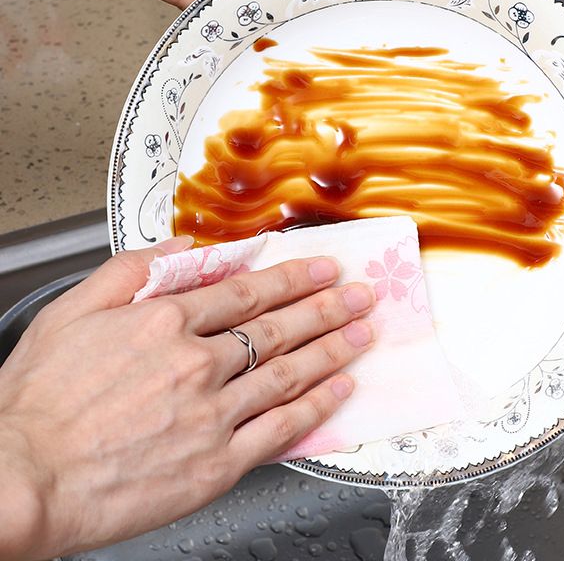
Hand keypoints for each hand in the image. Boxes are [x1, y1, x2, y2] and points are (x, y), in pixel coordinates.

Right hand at [0, 242, 374, 559]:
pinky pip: (280, 428)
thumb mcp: (70, 312)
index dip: (293, 277)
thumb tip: (183, 249)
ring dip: (333, 349)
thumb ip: (131, 270)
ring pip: (289, 371)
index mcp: (164, 322)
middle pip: (279, 327)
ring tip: (362, 334)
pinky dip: (315, 406)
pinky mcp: (216, 462)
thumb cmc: (37, 404)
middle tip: (360, 295)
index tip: (322, 268)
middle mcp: (197, 362)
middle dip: (328, 306)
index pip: (248, 291)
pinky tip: (337, 389)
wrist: (19, 480)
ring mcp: (211, 412)